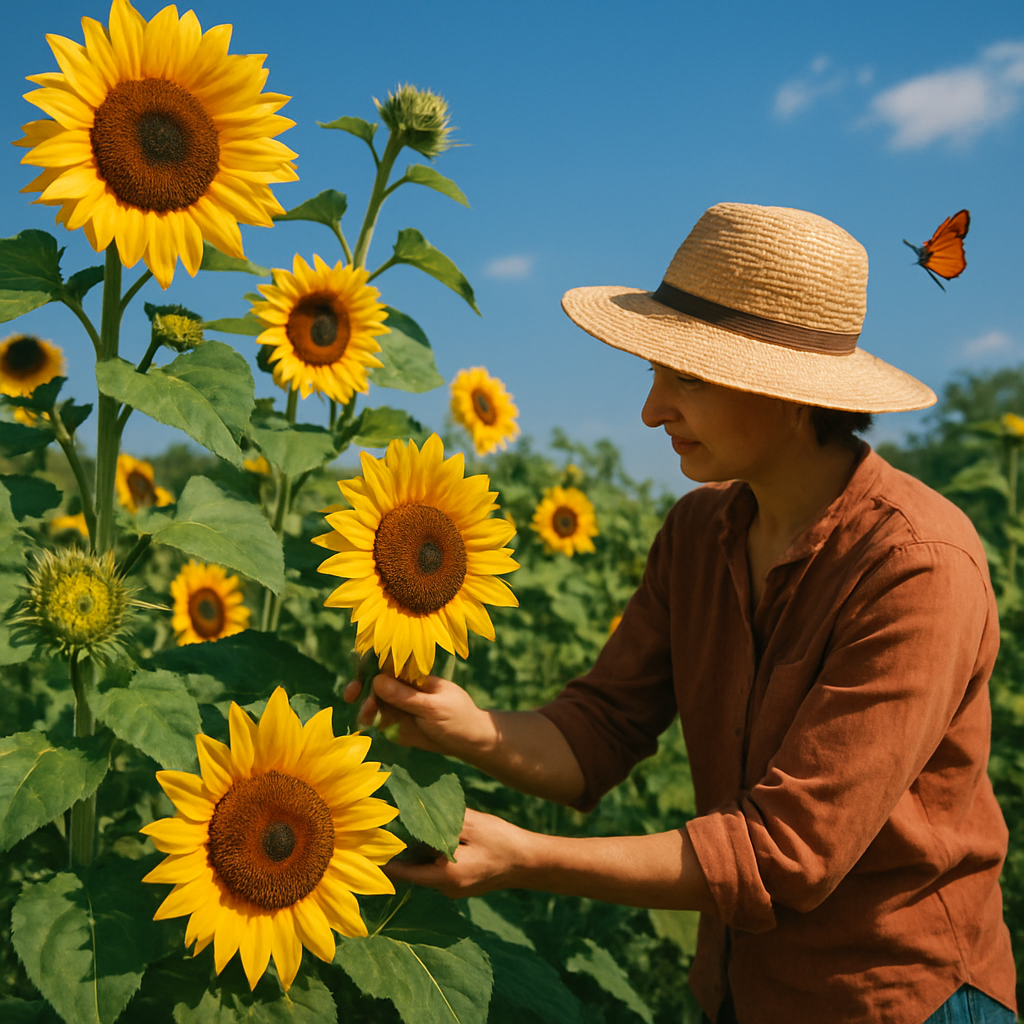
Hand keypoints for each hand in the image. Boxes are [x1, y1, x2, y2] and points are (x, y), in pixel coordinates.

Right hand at [343, 673, 495, 761]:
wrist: (470, 743)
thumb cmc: (458, 717)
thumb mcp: (433, 707)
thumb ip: (405, 696)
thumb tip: (376, 680)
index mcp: (414, 675)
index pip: (388, 663)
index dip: (370, 664)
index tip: (359, 671)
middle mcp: (403, 688)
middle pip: (375, 681)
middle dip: (360, 685)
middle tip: (350, 694)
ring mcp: (398, 706)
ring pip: (374, 701)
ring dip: (365, 706)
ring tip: (365, 717)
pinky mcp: (396, 725)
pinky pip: (378, 720)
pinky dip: (369, 721)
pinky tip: (366, 726)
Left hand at [386, 808, 529, 898]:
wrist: (530, 863)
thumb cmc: (501, 841)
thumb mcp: (471, 824)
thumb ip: (441, 822)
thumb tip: (415, 812)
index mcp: (445, 876)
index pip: (403, 872)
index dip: (385, 860)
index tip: (367, 845)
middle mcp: (446, 888)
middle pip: (414, 870)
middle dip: (402, 850)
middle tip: (385, 827)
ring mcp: (454, 889)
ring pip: (426, 869)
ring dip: (419, 851)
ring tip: (409, 827)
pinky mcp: (462, 884)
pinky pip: (439, 870)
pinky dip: (434, 855)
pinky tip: (436, 836)